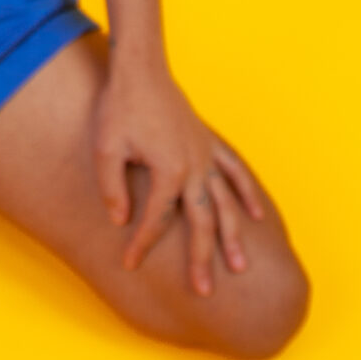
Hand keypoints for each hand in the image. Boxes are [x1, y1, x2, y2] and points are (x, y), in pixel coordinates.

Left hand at [92, 51, 265, 296]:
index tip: (128, 265)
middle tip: (204, 292)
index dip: (140, 244)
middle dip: (202, 258)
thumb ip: (112, 188)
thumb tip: (120, 222)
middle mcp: (193, 167)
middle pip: (202, 221)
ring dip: (232, 235)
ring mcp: (205, 155)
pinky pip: (233, 172)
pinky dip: (246, 193)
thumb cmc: (120, 106)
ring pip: (225, 203)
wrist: (140, 67)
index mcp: (167, 171)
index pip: (155, 219)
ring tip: (240, 266)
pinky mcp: (207, 142)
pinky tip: (255, 215)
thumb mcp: (105, 148)